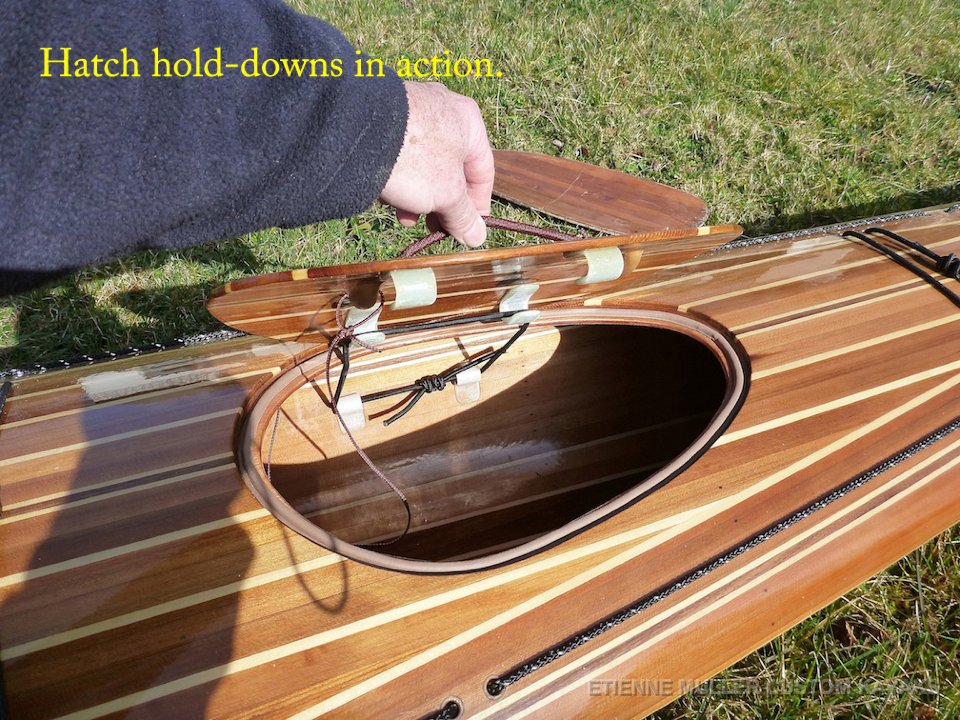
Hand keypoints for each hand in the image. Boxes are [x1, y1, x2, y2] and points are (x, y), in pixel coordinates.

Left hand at [379, 81, 493, 247]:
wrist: (356, 129)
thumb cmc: (414, 158)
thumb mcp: (447, 195)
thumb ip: (464, 216)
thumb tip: (477, 236)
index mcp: (469, 122)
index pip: (483, 173)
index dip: (478, 206)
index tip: (468, 230)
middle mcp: (444, 109)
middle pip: (452, 169)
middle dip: (442, 204)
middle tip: (433, 228)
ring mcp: (412, 110)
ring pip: (424, 164)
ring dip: (419, 196)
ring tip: (405, 217)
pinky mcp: (385, 117)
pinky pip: (401, 154)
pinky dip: (400, 177)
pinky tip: (388, 196)